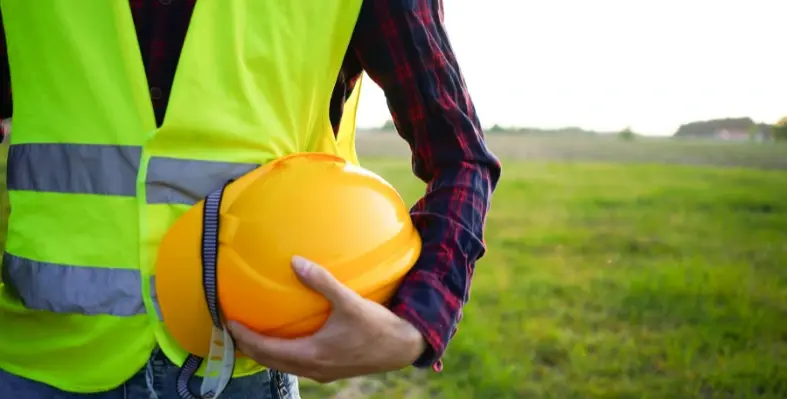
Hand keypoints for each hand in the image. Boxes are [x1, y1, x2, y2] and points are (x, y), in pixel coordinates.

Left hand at [228, 256, 426, 382]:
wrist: (403, 347)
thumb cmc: (378, 326)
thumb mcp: (350, 302)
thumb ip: (322, 281)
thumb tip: (296, 262)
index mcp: (312, 354)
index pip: (267, 349)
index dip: (245, 337)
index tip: (230, 323)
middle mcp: (313, 368)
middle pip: (270, 362)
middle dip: (248, 347)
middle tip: (234, 330)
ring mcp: (322, 372)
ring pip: (283, 366)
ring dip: (265, 353)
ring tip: (252, 335)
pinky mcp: (331, 370)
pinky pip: (296, 366)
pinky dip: (282, 355)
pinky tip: (285, 340)